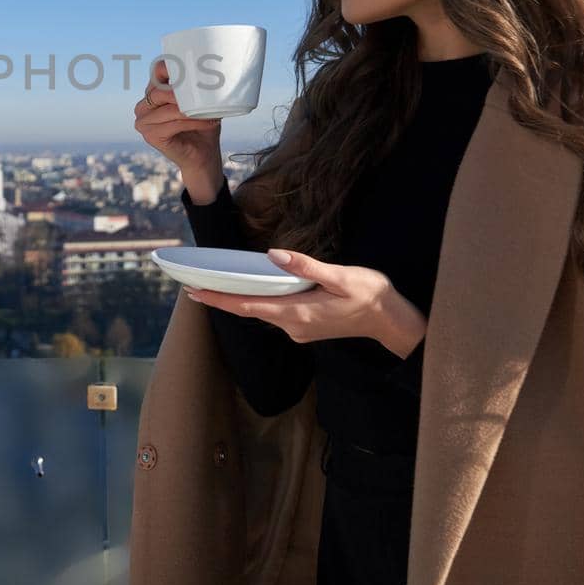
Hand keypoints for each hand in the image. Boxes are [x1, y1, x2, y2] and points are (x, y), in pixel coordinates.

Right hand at [133, 58, 221, 178]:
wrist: (202, 156)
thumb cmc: (202, 126)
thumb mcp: (201, 103)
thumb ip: (199, 88)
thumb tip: (214, 72)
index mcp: (153, 93)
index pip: (157, 71)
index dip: (171, 67)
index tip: (193, 70)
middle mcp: (143, 106)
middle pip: (160, 91)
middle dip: (184, 92)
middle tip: (205, 95)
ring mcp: (143, 122)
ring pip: (169, 108)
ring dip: (193, 110)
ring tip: (211, 112)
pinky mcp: (150, 136)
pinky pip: (174, 124)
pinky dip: (193, 122)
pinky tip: (208, 122)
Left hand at [184, 249, 427, 356]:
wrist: (391, 320)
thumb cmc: (369, 295)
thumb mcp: (340, 276)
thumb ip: (306, 267)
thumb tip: (274, 256)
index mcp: (296, 313)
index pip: (247, 306)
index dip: (219, 299)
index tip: (193, 293)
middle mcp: (292, 326)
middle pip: (248, 310)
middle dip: (221, 298)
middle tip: (192, 286)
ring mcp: (299, 329)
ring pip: (260, 312)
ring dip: (238, 299)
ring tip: (214, 285)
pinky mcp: (306, 326)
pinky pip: (273, 313)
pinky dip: (257, 302)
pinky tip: (251, 290)